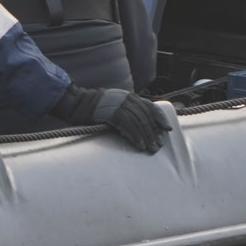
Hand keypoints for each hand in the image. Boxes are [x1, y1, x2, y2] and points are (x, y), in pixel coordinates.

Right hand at [54, 85, 168, 153]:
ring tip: (150, 149)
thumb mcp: (115, 104)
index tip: (167, 129)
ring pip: (139, 123)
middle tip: (158, 146)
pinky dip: (135, 137)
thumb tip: (140, 124)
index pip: (151, 106)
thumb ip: (127, 110)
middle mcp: (127, 99)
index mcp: (130, 96)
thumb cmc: (95, 107)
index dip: (160, 118)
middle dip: (154, 133)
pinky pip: (128, 126)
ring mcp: (120, 105)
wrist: (77, 103)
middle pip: (146, 117)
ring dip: (146, 137)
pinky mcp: (112, 113)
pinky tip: (139, 145)